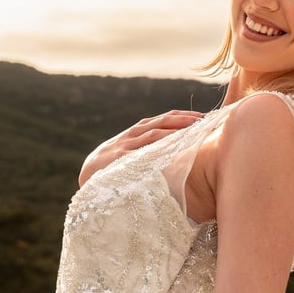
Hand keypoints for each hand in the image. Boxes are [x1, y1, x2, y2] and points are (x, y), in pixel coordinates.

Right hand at [78, 109, 203, 185]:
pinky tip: (174, 145)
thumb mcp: (131, 155)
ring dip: (176, 129)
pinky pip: (143, 149)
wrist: (88, 176)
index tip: (203, 117)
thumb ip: (148, 151)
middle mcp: (133, 134)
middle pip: (162, 121)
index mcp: (137, 132)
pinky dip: (159, 145)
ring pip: (155, 132)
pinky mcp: (122, 157)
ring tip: (195, 130)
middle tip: (205, 120)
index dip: (183, 116)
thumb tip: (174, 155)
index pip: (163, 119)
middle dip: (185, 119)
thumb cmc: (113, 168)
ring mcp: (127, 144)